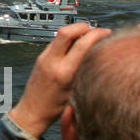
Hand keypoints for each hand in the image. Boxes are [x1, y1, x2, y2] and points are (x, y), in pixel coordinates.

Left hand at [11, 23, 111, 139]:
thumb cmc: (56, 108)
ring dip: (75, 32)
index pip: (81, 45)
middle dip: (83, 26)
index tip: (107, 33)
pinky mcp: (40, 58)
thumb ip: (85, 73)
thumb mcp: (76, 93)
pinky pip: (55, 43)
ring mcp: (43, 58)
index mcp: (64, 73)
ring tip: (89, 37)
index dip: (97, 35)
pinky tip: (77, 46)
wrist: (32, 112)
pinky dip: (68, 40)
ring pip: (60, 35)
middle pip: (66, 31)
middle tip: (96, 30)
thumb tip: (99, 56)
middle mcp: (52, 62)